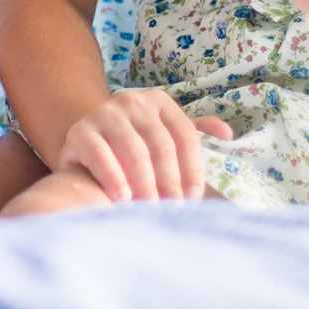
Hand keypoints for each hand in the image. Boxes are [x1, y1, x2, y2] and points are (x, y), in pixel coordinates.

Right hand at [57, 88, 232, 202]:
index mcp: (159, 101)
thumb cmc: (133, 145)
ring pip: (134, 150)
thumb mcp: (163, 133)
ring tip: (149, 207)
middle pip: (161, 145)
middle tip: (172, 207)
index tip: (194, 196)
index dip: (192, 168)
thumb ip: (195, 132)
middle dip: (170, 181)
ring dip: (145, 183)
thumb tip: (227, 134)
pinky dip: (114, 178)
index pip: (185, 135)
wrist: (85, 143)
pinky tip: (123, 198)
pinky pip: (100, 154)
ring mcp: (105, 113)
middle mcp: (133, 101)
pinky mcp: (80, 130)